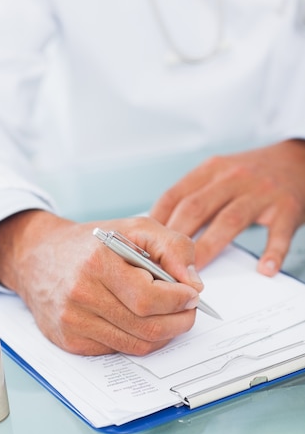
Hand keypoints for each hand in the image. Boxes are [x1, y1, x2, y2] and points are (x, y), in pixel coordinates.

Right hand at [0, 211, 203, 354]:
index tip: (192, 294)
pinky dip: (139, 340)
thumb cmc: (90, 242)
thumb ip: (172, 246)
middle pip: (147, 327)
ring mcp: (72, 322)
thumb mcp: (134, 227)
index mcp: (97, 263)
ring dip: (164, 334)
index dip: (179, 301)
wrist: (38, 257)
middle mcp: (81, 295)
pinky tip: (141, 321)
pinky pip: (118, 350)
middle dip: (179, 321)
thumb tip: (194, 284)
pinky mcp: (69, 341)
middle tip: (189, 309)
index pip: (149, 298)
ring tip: (171, 316)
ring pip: (136, 345)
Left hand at [150, 139, 304, 275]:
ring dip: (209, 247)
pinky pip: (277, 233)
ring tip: (194, 273)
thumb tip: (159, 225)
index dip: (157, 220)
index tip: (145, 243)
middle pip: (196, 208)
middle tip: (163, 265)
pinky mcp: (286, 208)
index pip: (176, 195)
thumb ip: (193, 194)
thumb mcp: (218, 172)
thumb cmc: (251, 172)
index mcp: (211, 169)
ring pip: (229, 221)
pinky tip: (263, 269)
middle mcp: (233, 177)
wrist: (297, 160)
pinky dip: (272, 252)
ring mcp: (260, 192)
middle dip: (176, 239)